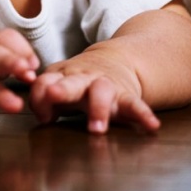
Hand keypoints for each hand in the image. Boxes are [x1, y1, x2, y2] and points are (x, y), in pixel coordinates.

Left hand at [29, 54, 159, 134]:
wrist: (113, 62)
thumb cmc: (79, 81)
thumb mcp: (59, 85)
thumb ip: (44, 100)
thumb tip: (42, 117)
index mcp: (63, 76)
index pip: (45, 82)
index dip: (39, 96)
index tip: (43, 116)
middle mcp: (83, 79)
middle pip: (71, 82)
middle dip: (62, 89)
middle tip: (54, 94)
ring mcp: (105, 86)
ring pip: (101, 92)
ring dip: (99, 108)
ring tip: (97, 128)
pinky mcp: (126, 95)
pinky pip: (135, 104)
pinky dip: (143, 114)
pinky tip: (151, 126)